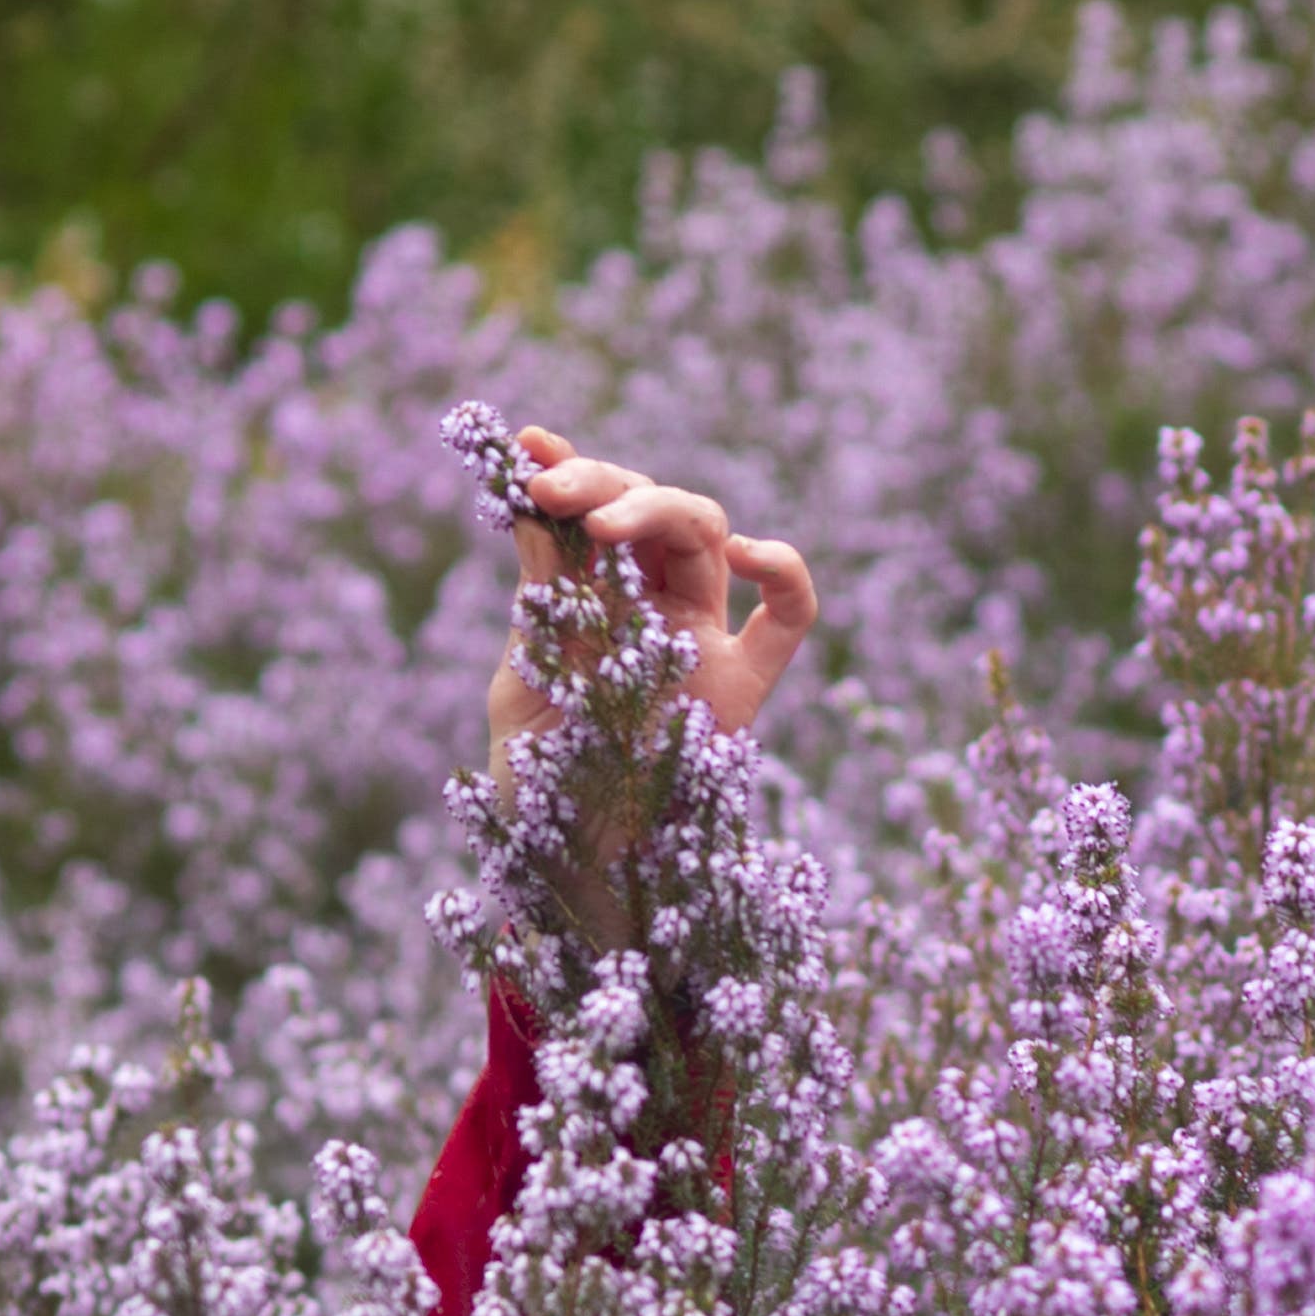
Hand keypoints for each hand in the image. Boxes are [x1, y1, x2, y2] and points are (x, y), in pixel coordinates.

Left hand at [487, 427, 818, 749]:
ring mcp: (705, 642)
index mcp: (600, 599)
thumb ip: (540, 596)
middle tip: (550, 490)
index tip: (527, 448)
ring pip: (709, 535)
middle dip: (603, 483)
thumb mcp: (524, 674)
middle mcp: (656, 609)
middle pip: (654, 507)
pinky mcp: (742, 689)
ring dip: (657, 507)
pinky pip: (789, 619)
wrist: (569, 867)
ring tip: (597, 522)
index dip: (570, 470)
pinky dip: (784, 573)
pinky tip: (748, 552)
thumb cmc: (538, 778)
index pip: (597, 512)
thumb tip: (533, 503)